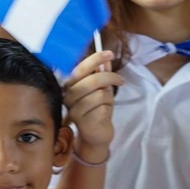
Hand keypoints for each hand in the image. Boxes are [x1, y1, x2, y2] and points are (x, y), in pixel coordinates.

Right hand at [62, 49, 121, 164]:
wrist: (95, 134)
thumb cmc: (97, 109)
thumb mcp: (101, 89)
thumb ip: (102, 74)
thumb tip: (107, 59)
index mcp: (70, 86)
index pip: (80, 68)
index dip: (95, 59)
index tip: (110, 53)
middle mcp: (68, 97)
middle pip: (93, 80)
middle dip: (110, 78)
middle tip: (120, 80)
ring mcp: (75, 110)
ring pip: (100, 95)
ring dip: (109, 98)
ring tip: (106, 104)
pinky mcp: (84, 122)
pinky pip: (103, 109)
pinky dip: (108, 110)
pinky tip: (103, 115)